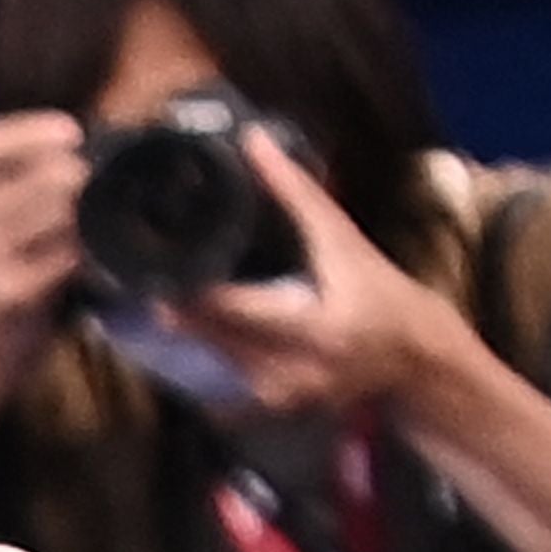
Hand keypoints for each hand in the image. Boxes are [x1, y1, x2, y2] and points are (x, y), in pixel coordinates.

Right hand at [0, 111, 90, 354]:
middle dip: (89, 175)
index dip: (31, 130)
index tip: (74, 135)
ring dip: (100, 212)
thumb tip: (100, 141)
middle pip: (44, 174)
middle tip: (114, 184)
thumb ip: (26, 181)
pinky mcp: (8, 293)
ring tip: (116, 218)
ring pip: (63, 212)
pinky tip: (104, 256)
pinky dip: (97, 253)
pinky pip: (70, 256)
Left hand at [179, 127, 447, 418]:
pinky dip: (201, 351)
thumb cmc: (382, 294)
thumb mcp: (345, 243)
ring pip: (208, 355)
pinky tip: (184, 324)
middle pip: (212, 333)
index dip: (191, 289)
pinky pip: (216, 379)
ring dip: (183, 324)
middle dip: (174, 302)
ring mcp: (279, 398)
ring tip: (152, 287)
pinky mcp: (270, 410)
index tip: (153, 262)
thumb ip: (298, 195)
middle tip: (135, 269)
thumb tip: (255, 141)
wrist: (415, 362)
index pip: (236, 310)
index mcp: (318, 329)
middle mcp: (295, 371)